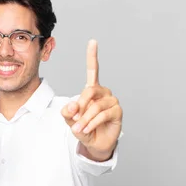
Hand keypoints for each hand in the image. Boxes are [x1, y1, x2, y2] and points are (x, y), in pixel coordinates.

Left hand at [61, 39, 122, 160]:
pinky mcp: (117, 111)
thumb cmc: (83, 128)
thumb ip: (68, 112)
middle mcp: (103, 92)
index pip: (93, 70)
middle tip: (74, 119)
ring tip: (78, 129)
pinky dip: (91, 123)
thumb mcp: (70, 120)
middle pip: (89, 91)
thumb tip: (73, 106)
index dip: (92, 56)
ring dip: (84, 119)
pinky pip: (102, 115)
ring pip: (95, 106)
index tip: (93, 41)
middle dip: (79, 106)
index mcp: (92, 89)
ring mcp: (112, 101)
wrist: (95, 143)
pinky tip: (86, 130)